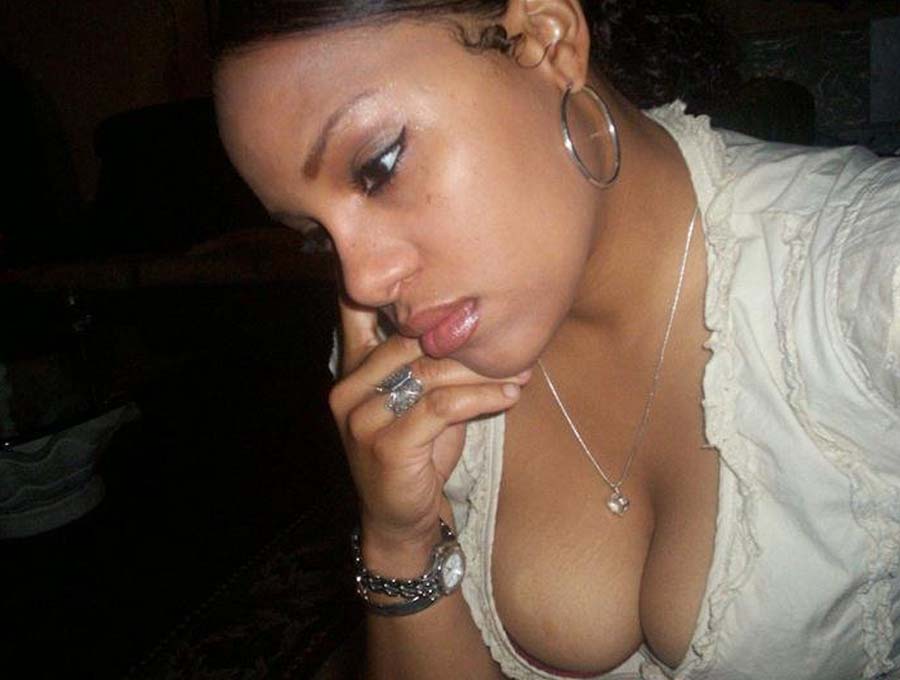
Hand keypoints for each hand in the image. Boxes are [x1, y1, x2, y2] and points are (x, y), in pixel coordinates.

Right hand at [330, 297, 528, 551]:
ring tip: (520, 370)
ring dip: (482, 370)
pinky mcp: (387, 445)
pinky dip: (482, 397)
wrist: (400, 519)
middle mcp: (350, 388)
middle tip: (513, 337)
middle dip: (466, 339)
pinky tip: (510, 395)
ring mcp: (363, 417)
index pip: (357, 311)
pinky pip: (442, 406)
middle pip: (412, 340)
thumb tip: (482, 318)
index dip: (389, 286)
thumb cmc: (417, 452)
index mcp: (353, 369)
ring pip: (430, 372)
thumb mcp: (419, 400)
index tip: (435, 264)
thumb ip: (430, 361)